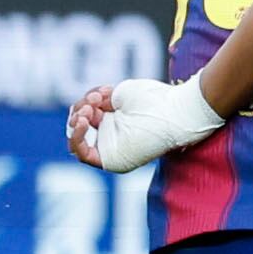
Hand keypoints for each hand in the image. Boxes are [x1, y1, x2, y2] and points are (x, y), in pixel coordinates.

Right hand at [70, 75, 224, 171]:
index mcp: (115, 118)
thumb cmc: (156, 100)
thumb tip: (86, 108)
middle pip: (80, 123)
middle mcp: (113, 134)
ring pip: (78, 138)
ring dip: (78, 120)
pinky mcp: (113, 161)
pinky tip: (83, 122)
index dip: (87, 101)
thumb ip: (98, 100)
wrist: (175, 112)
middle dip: (81, 108)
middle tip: (95, 100)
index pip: (87, 112)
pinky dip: (77, 138)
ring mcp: (112, 147)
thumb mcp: (120, 93)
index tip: (101, 93)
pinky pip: (84, 155)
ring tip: (91, 108)